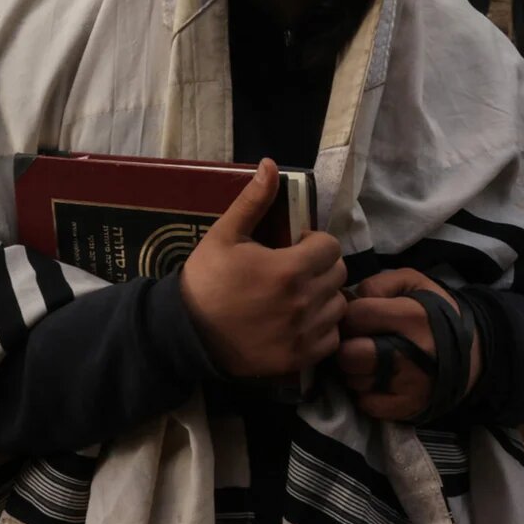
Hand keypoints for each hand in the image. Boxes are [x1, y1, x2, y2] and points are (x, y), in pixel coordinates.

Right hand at [180, 159, 346, 379]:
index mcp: (289, 269)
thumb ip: (253, 201)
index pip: (331, 246)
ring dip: (324, 297)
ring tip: (300, 296)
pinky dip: (322, 329)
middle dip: (321, 266)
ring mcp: (303, 333)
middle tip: (297, 269)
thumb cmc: (205, 279)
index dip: (315, 242)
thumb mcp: (225, 235)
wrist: (186, 332)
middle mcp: (303, 302)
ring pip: (338, 306)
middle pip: (338, 275)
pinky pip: (331, 339)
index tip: (296, 246)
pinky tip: (301, 322)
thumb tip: (271, 165)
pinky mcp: (299, 358)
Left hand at [335, 270, 481, 421]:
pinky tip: (378, 380)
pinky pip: (367, 404)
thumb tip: (349, 299)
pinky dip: (367, 393)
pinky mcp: (409, 408)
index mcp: (413, 317)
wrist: (475, 352)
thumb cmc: (435, 312)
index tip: (357, 318)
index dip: (349, 315)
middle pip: (350, 355)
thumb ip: (379, 283)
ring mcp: (410, 386)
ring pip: (355, 381)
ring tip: (371, 361)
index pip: (357, 316)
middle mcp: (411, 355)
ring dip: (356, 371)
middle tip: (357, 342)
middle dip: (348, 346)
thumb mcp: (414, 282)